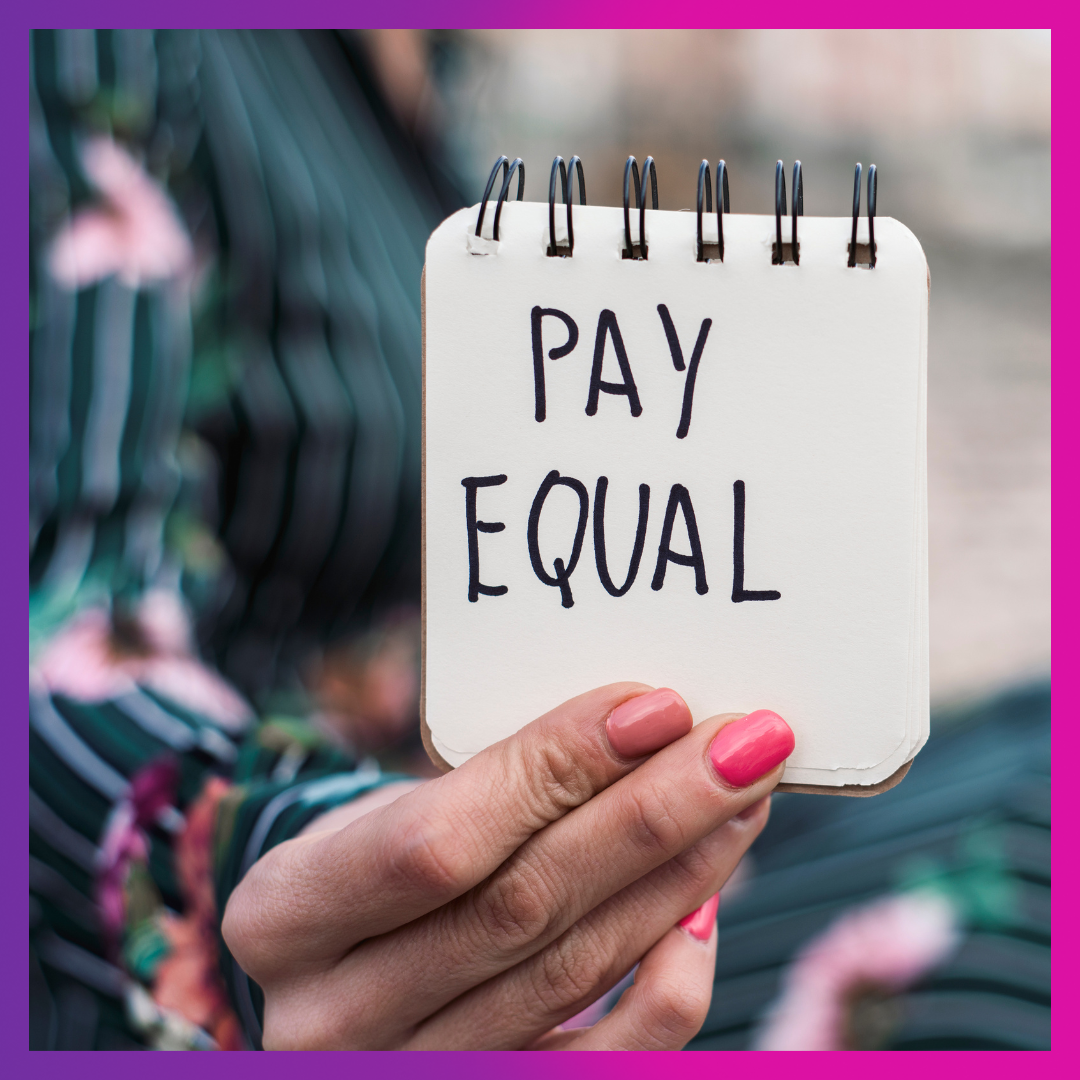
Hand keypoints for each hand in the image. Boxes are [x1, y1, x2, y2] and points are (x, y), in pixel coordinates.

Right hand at [222, 684, 793, 1048]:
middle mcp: (329, 1018)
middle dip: (651, 812)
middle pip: (522, 906)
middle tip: (746, 743)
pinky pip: (603, 1064)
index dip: (554, 769)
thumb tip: (649, 723)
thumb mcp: (391, 807)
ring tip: (743, 797)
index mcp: (284, 914)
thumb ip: (496, 783)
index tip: (657, 705)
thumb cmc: (376, 862)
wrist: (342, 969)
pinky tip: (705, 902)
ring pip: (573, 972)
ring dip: (679, 873)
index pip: (434, 840)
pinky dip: (669, 984)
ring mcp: (409, 1077)